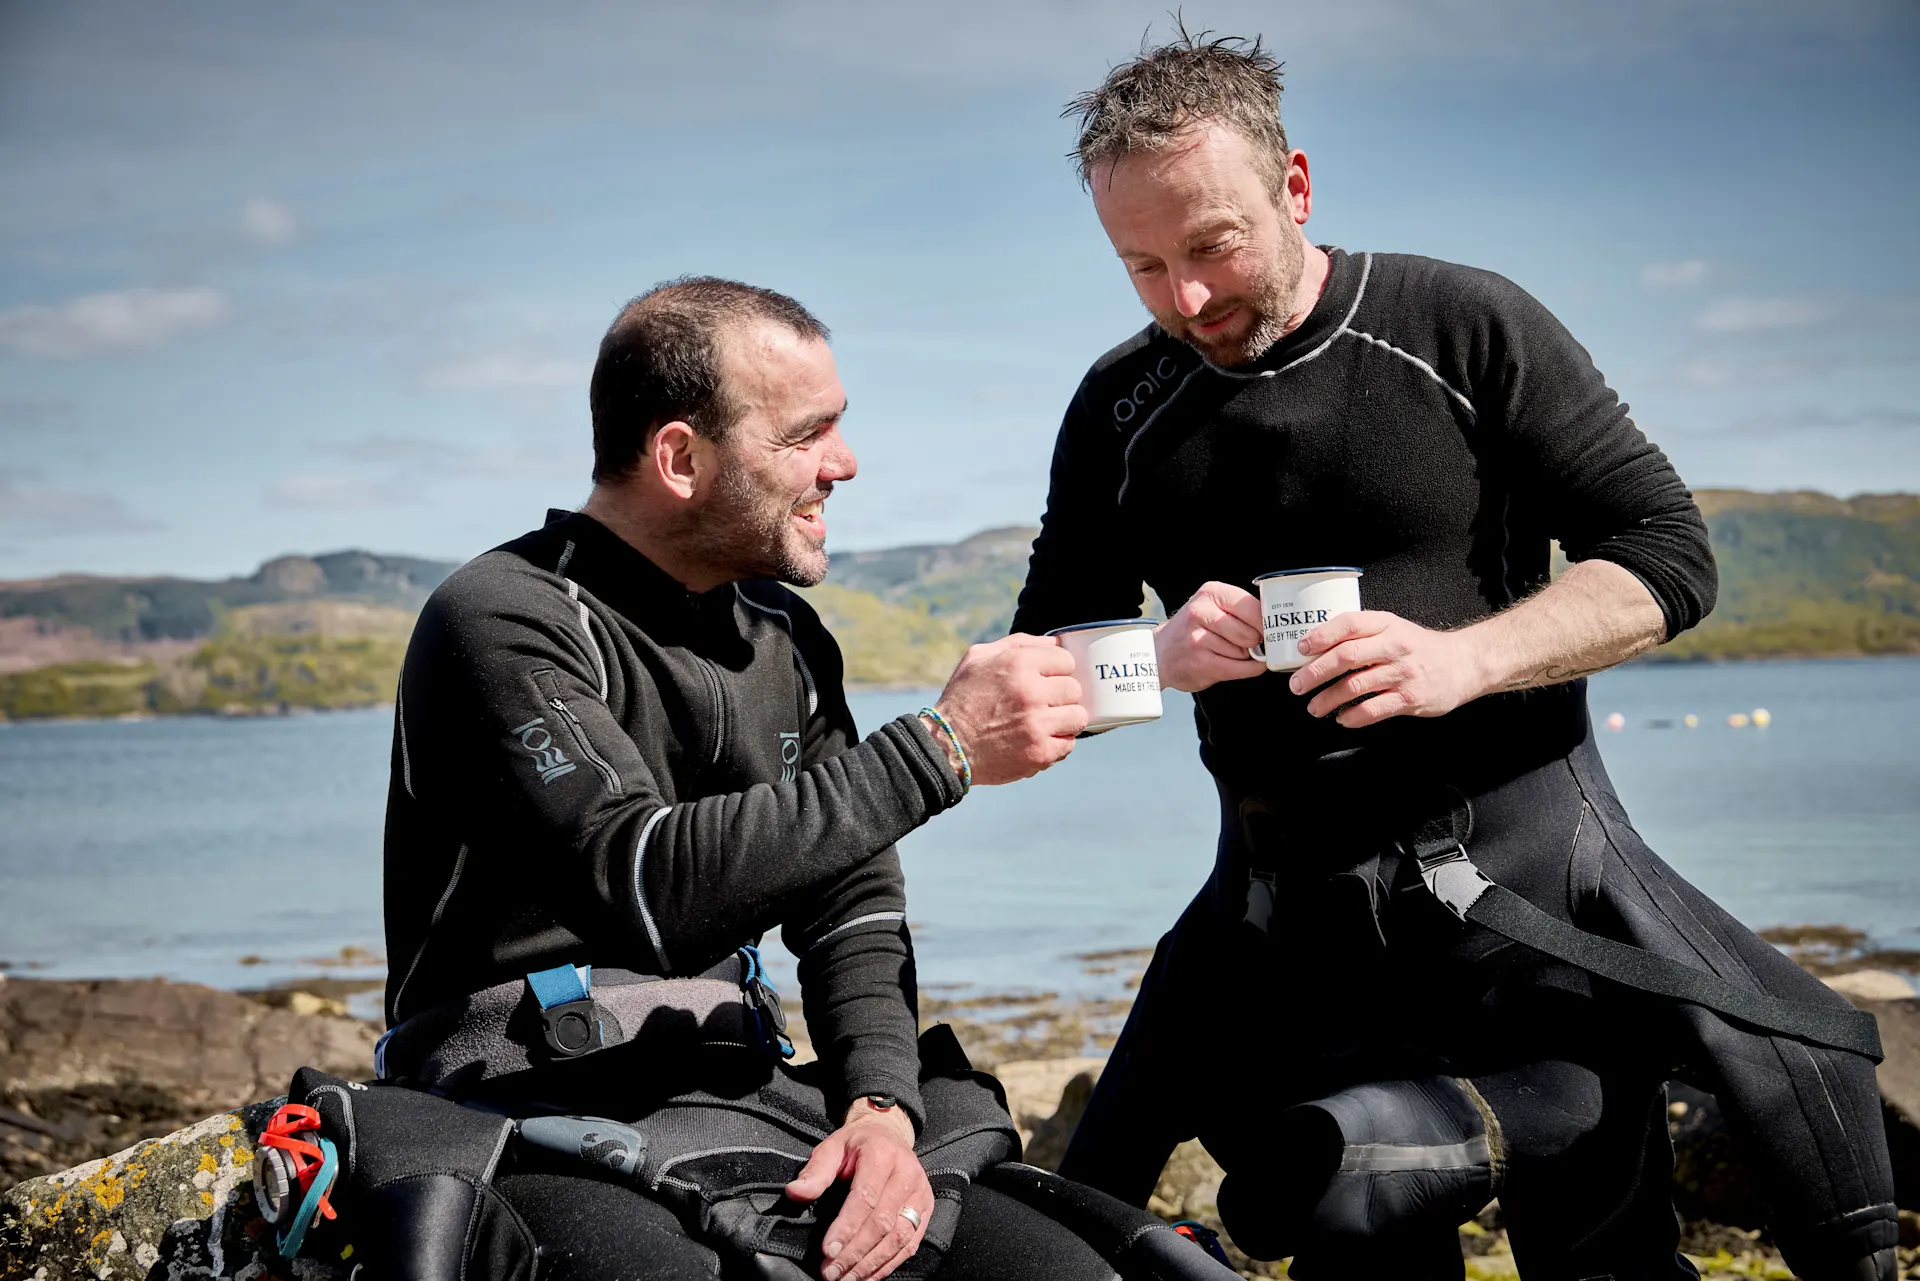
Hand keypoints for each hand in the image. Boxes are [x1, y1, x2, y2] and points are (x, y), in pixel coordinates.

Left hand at [785, 1100, 929, 1280]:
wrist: (888, 1135)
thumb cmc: (856, 1144)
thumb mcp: (832, 1148)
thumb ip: (815, 1172)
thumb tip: (795, 1193)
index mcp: (883, 1155)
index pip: (866, 1198)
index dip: (847, 1227)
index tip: (828, 1251)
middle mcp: (907, 1174)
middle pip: (883, 1223)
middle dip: (855, 1253)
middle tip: (831, 1272)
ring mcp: (920, 1193)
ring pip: (899, 1238)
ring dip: (871, 1264)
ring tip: (846, 1279)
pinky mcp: (926, 1210)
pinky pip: (910, 1244)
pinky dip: (888, 1264)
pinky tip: (867, 1275)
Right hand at [932, 634, 1087, 785]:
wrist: (945, 746)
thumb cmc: (962, 699)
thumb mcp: (978, 657)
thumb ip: (1018, 644)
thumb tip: (1054, 643)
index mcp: (1018, 664)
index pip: (1066, 660)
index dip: (1057, 670)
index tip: (1046, 680)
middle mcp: (1030, 692)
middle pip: (1074, 689)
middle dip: (1061, 696)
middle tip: (1043, 703)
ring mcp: (1037, 724)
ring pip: (1078, 717)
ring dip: (1064, 720)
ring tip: (1044, 723)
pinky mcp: (1040, 753)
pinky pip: (1069, 745)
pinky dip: (1057, 743)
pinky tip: (1038, 740)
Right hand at [1154, 581, 1266, 691]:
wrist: (1160, 653)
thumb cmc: (1193, 630)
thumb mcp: (1213, 606)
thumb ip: (1242, 611)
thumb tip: (1273, 627)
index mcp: (1211, 593)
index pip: (1253, 608)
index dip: (1264, 623)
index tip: (1265, 630)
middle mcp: (1201, 612)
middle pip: (1250, 633)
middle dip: (1253, 642)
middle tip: (1242, 642)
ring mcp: (1199, 639)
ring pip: (1245, 652)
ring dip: (1244, 657)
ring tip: (1226, 651)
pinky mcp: (1201, 663)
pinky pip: (1239, 668)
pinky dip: (1247, 669)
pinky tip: (1239, 665)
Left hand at [1288, 610, 1488, 726]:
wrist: (1464, 663)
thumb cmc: (1419, 647)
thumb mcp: (1393, 628)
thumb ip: (1361, 635)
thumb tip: (1316, 648)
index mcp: (1386, 624)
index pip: (1349, 623)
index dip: (1321, 635)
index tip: (1301, 648)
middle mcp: (1394, 646)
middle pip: (1346, 656)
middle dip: (1315, 672)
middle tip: (1297, 685)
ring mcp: (1403, 673)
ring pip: (1355, 686)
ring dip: (1328, 699)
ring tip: (1314, 707)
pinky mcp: (1410, 698)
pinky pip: (1374, 710)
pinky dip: (1352, 717)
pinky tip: (1342, 718)